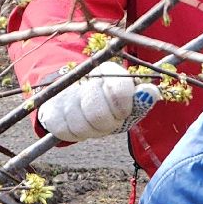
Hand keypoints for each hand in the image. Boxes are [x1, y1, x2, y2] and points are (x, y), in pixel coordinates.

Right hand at [37, 61, 157, 141]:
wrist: (71, 97)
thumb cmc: (108, 101)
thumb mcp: (128, 97)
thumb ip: (141, 97)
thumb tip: (151, 93)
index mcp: (107, 70)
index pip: (118, 89)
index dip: (123, 107)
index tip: (124, 112)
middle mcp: (83, 79)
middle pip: (98, 113)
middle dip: (108, 123)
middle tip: (111, 121)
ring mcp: (64, 95)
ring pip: (82, 125)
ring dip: (92, 130)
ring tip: (96, 122)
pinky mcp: (50, 110)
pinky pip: (66, 132)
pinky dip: (76, 133)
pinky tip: (80, 124)